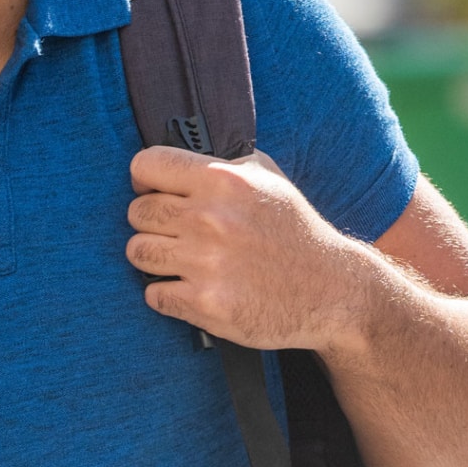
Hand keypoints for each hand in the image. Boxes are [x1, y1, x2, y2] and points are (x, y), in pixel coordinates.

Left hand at [124, 146, 366, 353]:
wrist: (331, 291)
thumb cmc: (295, 232)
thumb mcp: (269, 180)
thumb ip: (222, 165)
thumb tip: (176, 163)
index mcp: (224, 180)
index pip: (146, 165)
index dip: (144, 179)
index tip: (153, 191)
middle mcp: (210, 218)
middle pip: (136, 212)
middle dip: (151, 222)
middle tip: (174, 233)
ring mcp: (205, 263)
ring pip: (136, 252)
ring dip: (153, 258)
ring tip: (180, 260)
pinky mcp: (204, 304)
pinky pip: (153, 294)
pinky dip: (166, 293)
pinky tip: (191, 288)